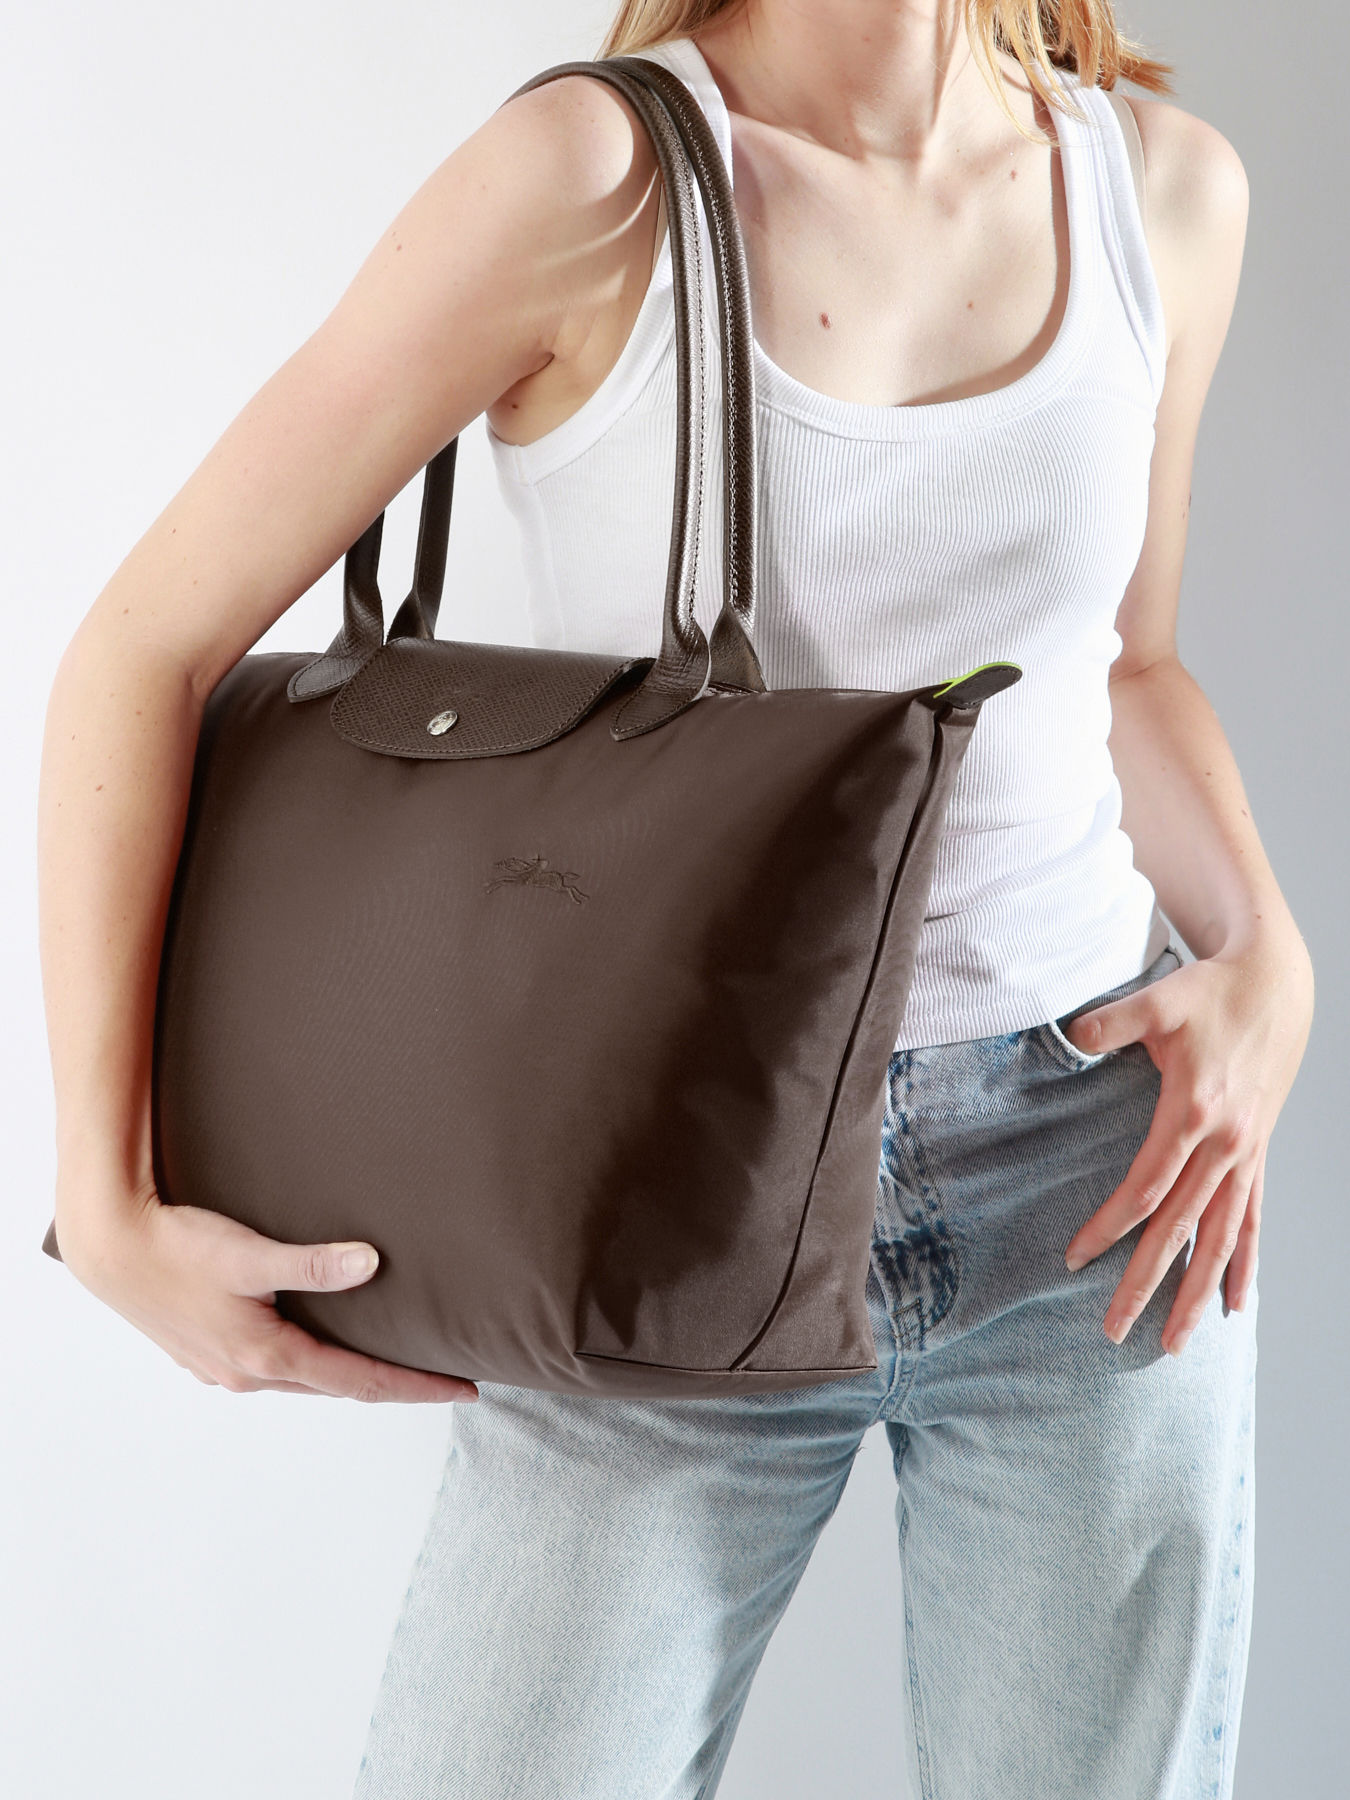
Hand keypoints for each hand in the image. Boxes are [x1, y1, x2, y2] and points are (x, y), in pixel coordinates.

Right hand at [53, 1178, 479, 1402]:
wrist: (109, 1249)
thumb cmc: (178, 1247)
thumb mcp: (250, 1255)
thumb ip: (313, 1263)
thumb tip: (371, 1265)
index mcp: (268, 1357)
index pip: (361, 1382)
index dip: (416, 1387)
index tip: (464, 1390)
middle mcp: (248, 1375)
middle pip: (337, 1387)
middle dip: (390, 1384)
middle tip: (440, 1377)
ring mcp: (224, 1369)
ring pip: (304, 1380)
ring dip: (347, 1376)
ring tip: (389, 1361)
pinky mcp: (206, 1354)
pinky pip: (274, 1369)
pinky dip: (308, 1364)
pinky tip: (316, 1344)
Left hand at [1061, 927, 1312, 1354]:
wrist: (1274, 984)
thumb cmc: (1208, 992)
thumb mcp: (1158, 999)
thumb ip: (1112, 1021)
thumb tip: (1072, 1034)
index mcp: (1194, 1113)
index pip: (1145, 1187)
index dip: (1109, 1226)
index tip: (1074, 1258)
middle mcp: (1224, 1145)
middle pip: (1181, 1229)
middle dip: (1147, 1284)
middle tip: (1113, 1331)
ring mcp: (1245, 1154)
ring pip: (1221, 1239)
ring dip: (1198, 1293)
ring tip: (1177, 1343)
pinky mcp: (1256, 1153)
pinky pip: (1251, 1220)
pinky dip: (1242, 1263)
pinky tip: (1235, 1303)